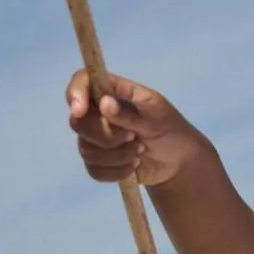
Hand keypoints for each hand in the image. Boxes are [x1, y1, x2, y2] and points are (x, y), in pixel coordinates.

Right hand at [66, 69, 207, 187]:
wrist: (178, 161)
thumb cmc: (171, 130)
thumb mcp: (158, 118)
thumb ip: (131, 113)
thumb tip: (104, 104)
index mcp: (113, 92)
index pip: (82, 81)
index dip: (76, 93)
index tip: (80, 110)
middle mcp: (99, 112)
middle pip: (78, 122)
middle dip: (105, 135)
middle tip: (133, 137)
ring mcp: (97, 137)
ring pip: (86, 149)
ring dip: (116, 155)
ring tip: (140, 151)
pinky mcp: (99, 161)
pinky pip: (93, 169)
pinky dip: (116, 171)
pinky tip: (134, 166)